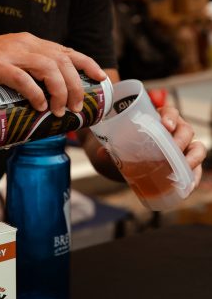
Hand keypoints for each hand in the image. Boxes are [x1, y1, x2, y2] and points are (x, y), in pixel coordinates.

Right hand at [0, 32, 105, 116]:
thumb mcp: (13, 63)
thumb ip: (30, 74)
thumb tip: (49, 101)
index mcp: (32, 43)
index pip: (67, 51)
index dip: (88, 64)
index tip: (101, 78)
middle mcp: (25, 44)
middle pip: (63, 61)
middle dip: (76, 86)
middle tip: (76, 107)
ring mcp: (10, 53)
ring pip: (48, 68)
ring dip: (60, 91)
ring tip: (61, 110)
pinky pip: (22, 78)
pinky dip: (35, 93)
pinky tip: (40, 106)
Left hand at [85, 105, 206, 186]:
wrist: (123, 161)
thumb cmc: (122, 146)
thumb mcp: (116, 145)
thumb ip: (111, 148)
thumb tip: (102, 153)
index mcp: (158, 119)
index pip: (170, 112)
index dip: (171, 117)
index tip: (166, 125)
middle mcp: (173, 130)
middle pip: (185, 129)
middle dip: (181, 140)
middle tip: (172, 150)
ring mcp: (180, 147)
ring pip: (196, 147)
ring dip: (193, 158)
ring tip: (183, 168)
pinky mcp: (182, 163)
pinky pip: (194, 168)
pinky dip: (193, 176)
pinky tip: (188, 186)